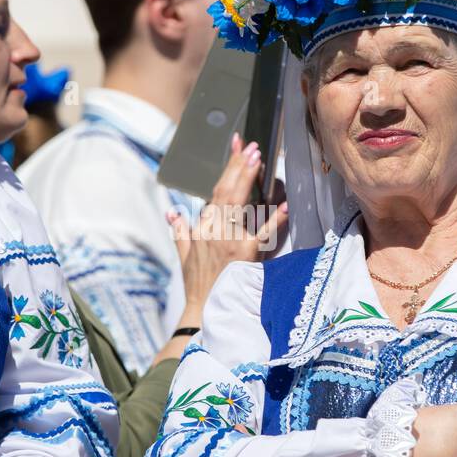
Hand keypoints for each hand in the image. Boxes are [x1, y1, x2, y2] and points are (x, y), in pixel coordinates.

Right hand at [169, 133, 288, 316]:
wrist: (204, 310)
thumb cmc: (197, 284)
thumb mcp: (184, 255)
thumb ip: (179, 231)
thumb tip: (172, 214)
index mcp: (202, 228)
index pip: (216, 190)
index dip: (228, 168)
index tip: (238, 149)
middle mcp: (214, 230)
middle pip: (227, 191)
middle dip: (239, 166)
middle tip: (251, 146)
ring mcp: (229, 240)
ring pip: (239, 203)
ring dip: (248, 179)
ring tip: (258, 159)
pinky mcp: (244, 254)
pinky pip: (262, 233)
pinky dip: (274, 219)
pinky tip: (284, 204)